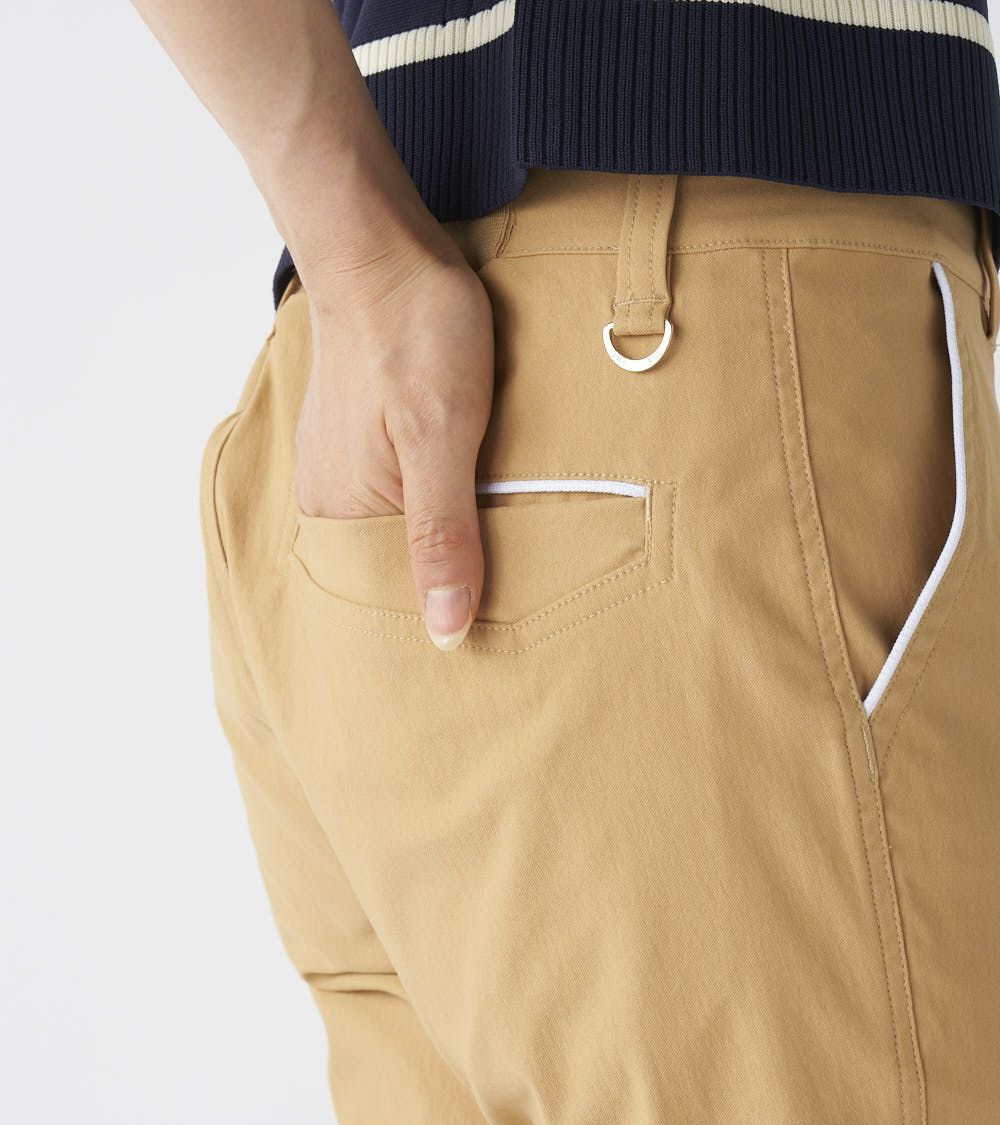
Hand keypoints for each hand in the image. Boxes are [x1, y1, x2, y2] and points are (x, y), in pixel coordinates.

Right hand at [295, 246, 494, 650]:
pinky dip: (442, 490)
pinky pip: (406, 485)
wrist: (385, 247)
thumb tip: (445, 631)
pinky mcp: (366, 433)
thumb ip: (443, 536)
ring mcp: (345, 461)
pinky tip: (474, 481)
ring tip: (499, 528)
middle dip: (454, 568)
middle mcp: (330, 496)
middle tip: (513, 568)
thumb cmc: (413, 333)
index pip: (398, 594)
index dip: (451, 605)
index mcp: (339, 512)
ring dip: (453, 525)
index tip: (502, 614)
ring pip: (407, 521)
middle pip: (402, 559)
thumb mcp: (442, 438)